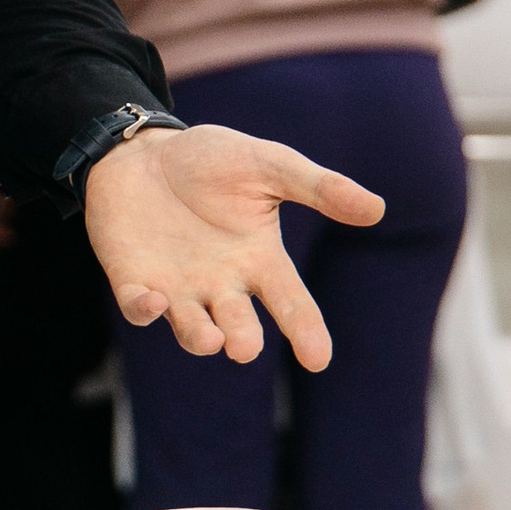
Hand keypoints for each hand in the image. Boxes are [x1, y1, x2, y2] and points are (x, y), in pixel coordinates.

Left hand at [83, 124, 382, 368]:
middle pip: (240, 326)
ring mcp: (177, 288)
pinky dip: (143, 309)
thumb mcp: (269, 165)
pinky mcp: (134, 281)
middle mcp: (221, 284)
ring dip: (200, 338)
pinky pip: (138, 308)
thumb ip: (318, 187)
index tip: (318, 359)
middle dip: (243, 339)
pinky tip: (150, 299)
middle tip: (245, 346)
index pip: (291, 304)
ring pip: (192, 329)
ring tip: (211, 339)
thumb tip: (376, 209)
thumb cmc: (210, 160)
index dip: (306, 332)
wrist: (144, 150)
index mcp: (259, 261)